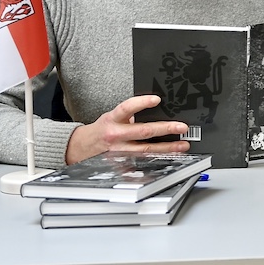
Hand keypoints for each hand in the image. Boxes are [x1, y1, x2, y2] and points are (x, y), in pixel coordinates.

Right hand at [65, 95, 188, 163]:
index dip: (141, 103)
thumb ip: (130, 115)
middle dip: (165, 129)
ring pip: (146, 149)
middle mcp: (116, 135)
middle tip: (182, 127)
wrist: (81, 147)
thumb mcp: (112, 117)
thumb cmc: (102, 130)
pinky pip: (141, 164)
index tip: (157, 100)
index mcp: (113, 120)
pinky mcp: (121, 164)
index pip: (127, 108)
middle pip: (143, 131)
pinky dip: (155, 162)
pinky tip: (169, 159)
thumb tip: (155, 110)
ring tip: (182, 145)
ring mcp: (119, 151)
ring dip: (167, 148)